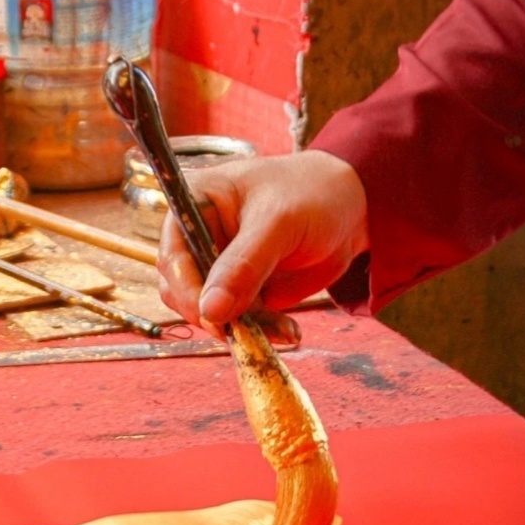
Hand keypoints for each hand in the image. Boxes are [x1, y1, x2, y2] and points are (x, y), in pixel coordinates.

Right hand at [157, 149, 368, 331]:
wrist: (352, 208)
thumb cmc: (311, 194)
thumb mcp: (278, 223)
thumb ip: (244, 265)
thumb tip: (210, 310)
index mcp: (194, 205)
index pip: (172, 255)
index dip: (186, 290)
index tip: (212, 317)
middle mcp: (198, 237)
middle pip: (181, 290)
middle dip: (213, 314)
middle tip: (245, 331)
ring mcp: (219, 267)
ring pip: (209, 312)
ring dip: (241, 328)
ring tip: (282, 329)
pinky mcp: (241, 291)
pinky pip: (237, 321)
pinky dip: (260, 331)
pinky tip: (288, 330)